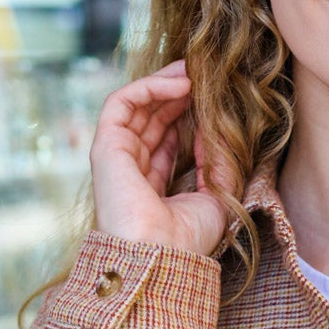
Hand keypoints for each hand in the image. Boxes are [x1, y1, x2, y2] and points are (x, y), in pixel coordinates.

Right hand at [89, 59, 230, 255]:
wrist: (160, 256)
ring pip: (137, 107)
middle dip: (177, 94)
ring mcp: (117, 157)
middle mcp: (131, 170)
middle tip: (204, 75)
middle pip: (152, 119)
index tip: (212, 100)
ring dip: (165, 84)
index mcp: (152, 187)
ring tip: (195, 72)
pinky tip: (181, 84)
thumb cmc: (187, 240)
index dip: (188, 116)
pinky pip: (123, 103)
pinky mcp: (106, 146)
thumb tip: (223, 130)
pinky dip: (150, 87)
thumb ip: (221, 164)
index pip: (167, 141)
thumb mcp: (217, 198)